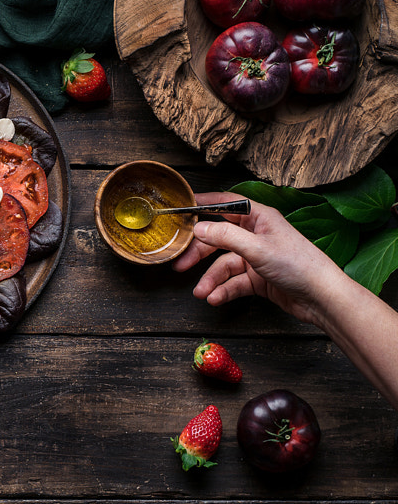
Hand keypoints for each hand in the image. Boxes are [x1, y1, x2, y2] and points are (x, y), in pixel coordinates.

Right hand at [172, 192, 345, 325]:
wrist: (321, 297)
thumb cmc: (299, 265)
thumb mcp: (258, 248)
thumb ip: (226, 236)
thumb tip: (199, 227)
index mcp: (260, 218)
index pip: (227, 204)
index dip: (204, 204)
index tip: (182, 208)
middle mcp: (256, 236)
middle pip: (219, 238)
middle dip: (200, 252)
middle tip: (181, 264)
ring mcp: (256, 258)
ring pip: (224, 265)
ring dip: (211, 279)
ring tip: (202, 292)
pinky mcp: (258, 279)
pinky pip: (234, 282)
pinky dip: (223, 290)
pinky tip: (216, 299)